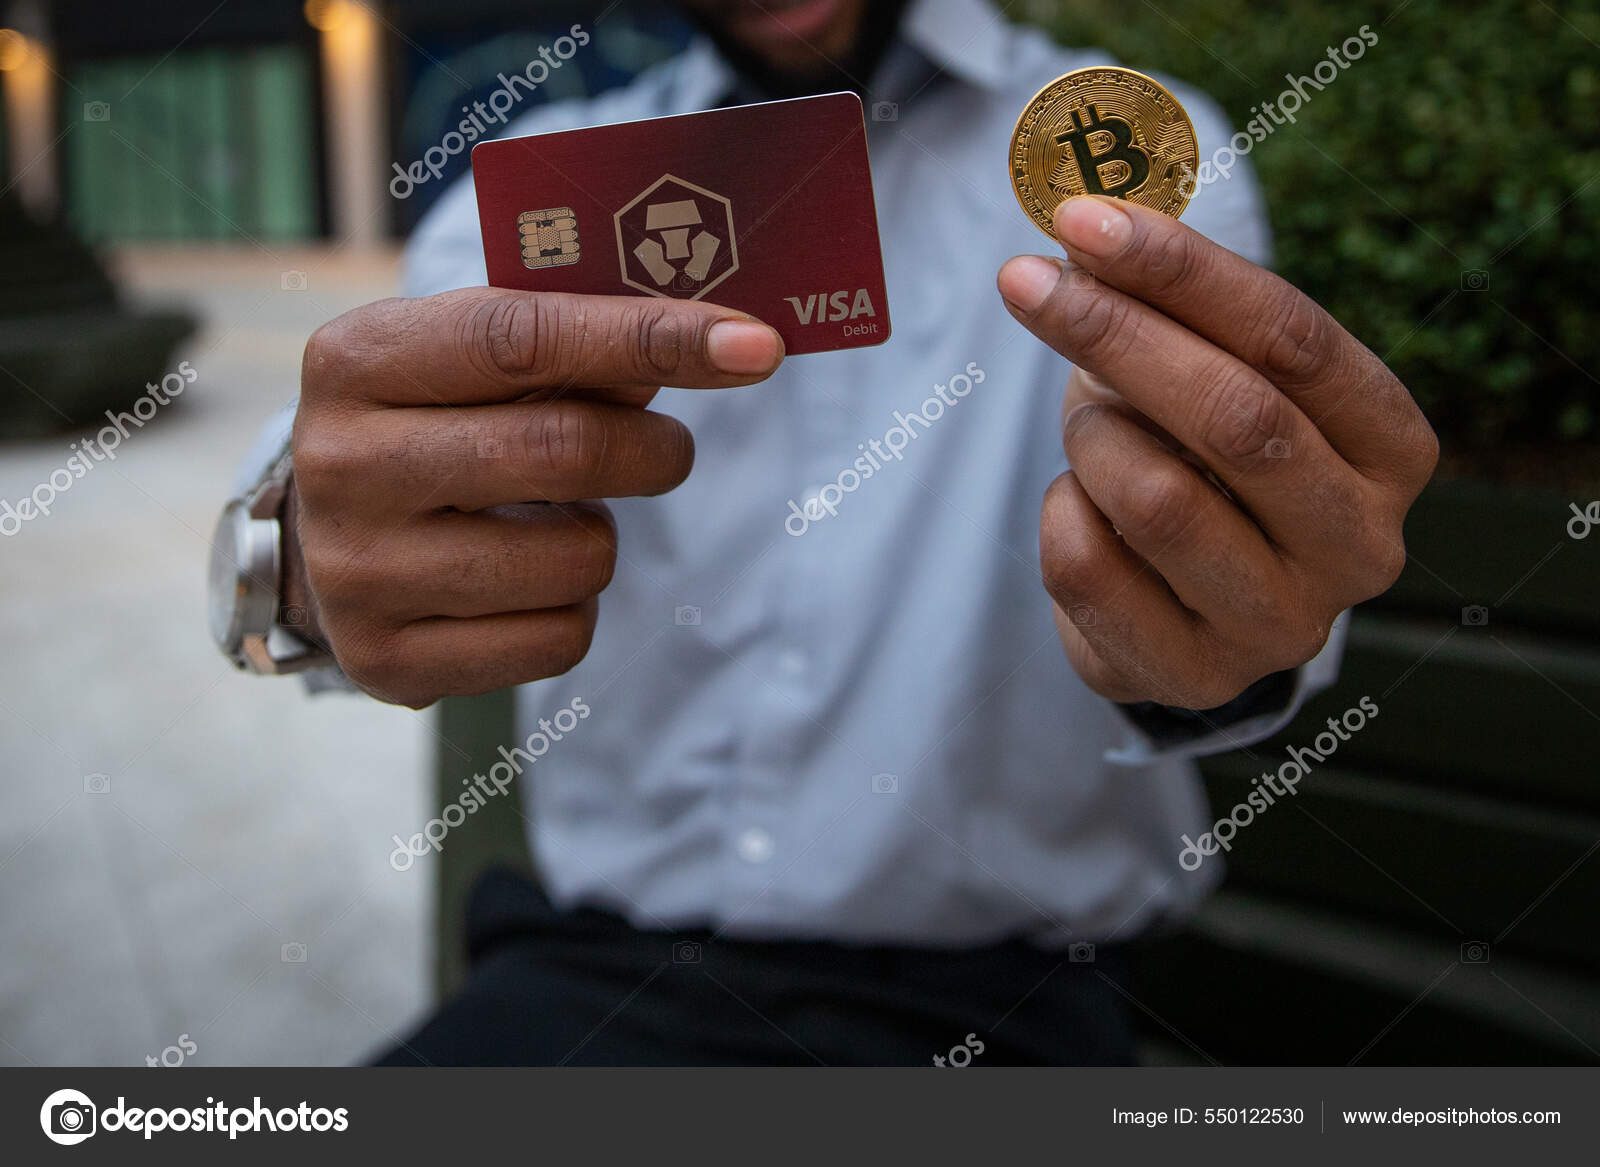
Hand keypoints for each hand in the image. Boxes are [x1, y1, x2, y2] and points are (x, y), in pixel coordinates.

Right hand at [285, 288, 783, 706]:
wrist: (324, 540)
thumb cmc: (431, 423)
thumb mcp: (473, 360)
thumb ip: (578, 342)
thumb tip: (722, 344)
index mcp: (357, 360)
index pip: (526, 336)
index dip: (653, 336)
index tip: (756, 346)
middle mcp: (340, 465)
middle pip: (563, 451)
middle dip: (652, 451)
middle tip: (669, 452)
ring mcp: (358, 573)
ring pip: (575, 560)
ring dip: (604, 537)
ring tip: (559, 520)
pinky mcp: (389, 660)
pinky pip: (559, 639)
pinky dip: (576, 607)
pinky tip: (527, 582)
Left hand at [997, 196, 1437, 708]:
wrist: (1182, 610)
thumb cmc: (1200, 461)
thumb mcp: (1209, 373)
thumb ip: (1171, 308)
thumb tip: (1087, 236)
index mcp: (1391, 446)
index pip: (1293, 338)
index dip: (1182, 270)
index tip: (1084, 221)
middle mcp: (1361, 541)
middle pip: (1237, 416)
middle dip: (1116, 333)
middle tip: (1024, 282)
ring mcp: (1285, 622)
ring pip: (1156, 499)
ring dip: (1091, 438)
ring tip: (1089, 429)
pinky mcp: (1196, 674)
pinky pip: (1088, 565)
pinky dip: (1060, 511)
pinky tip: (1079, 506)